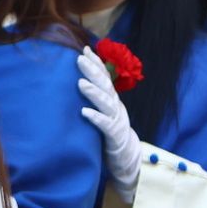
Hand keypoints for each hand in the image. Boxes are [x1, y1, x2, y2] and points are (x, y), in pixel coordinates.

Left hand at [77, 48, 140, 201]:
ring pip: (106, 103)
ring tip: (80, 83)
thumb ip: (96, 98)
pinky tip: (84, 112)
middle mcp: (116, 107)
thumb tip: (79, 80)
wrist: (127, 158)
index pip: (105, 78)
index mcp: (112, 100)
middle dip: (93, 71)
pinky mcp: (114, 136)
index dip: (96, 63)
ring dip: (93, 92)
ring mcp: (117, 120)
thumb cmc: (110, 132)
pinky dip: (95, 118)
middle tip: (79, 59)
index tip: (84, 50)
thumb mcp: (104, 111)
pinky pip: (105, 126)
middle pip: (105, 85)